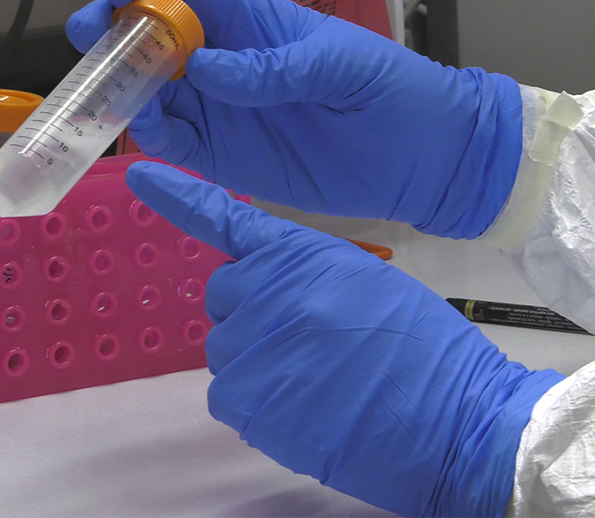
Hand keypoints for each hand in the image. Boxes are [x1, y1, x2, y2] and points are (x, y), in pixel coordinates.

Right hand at [68, 0, 521, 238]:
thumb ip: (274, 67)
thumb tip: (204, 68)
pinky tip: (150, 129)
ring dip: (124, 87)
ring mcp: (220, 110)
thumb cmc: (391, 92)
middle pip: (151, 37)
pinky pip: (173, 141)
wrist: (421, 160)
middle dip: (113, 32)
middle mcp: (224, 61)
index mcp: (252, 20)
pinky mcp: (223, 156)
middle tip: (92, 41)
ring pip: (151, 91)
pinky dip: (151, 133)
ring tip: (116, 92)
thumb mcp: (341, 65)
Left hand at [125, 160, 563, 517]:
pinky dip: (258, 401)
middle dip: (250, 312)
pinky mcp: (246, 401)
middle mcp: (266, 292)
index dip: (179, 196)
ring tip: (315, 379)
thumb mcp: (365, 280)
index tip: (140, 174)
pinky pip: (228, 393)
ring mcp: (252, 347)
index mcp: (301, 254)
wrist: (453, 419)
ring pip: (225, 348)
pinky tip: (304, 407)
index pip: (227, 218)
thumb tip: (263, 289)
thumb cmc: (423, 347)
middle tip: (304, 339)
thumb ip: (304, 272)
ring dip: (256, 360)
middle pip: (223, 294)